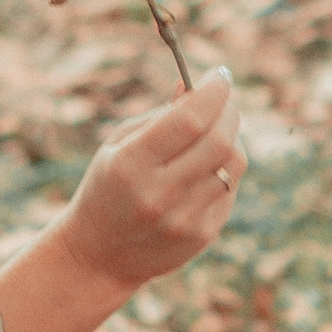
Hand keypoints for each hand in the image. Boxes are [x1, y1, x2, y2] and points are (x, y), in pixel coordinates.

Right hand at [62, 64, 245, 288]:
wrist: (99, 256)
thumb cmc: (108, 188)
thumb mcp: (119, 145)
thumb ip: (158, 116)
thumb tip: (194, 86)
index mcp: (131, 165)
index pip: (188, 120)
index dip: (212, 92)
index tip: (219, 74)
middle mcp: (160, 194)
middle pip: (220, 140)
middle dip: (229, 111)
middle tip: (224, 100)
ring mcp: (184, 219)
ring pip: (233, 164)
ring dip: (232, 138)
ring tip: (216, 131)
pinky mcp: (202, 235)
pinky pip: (229, 188)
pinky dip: (225, 169)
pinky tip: (206, 167)